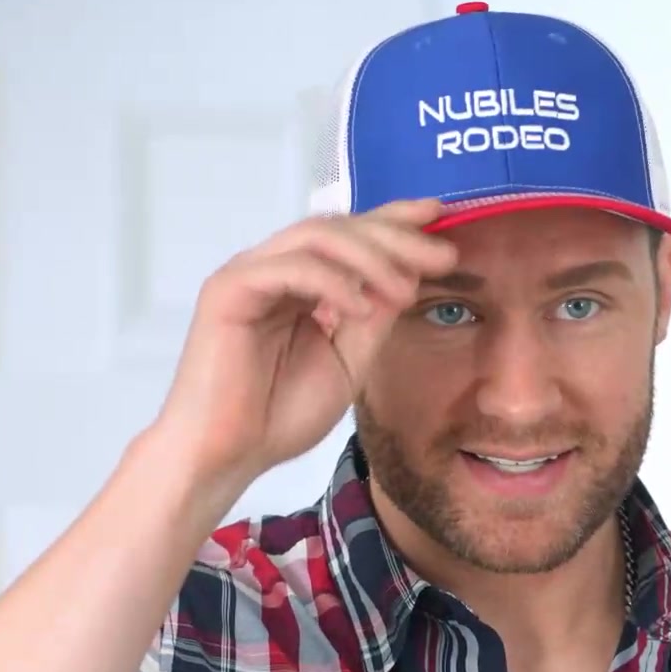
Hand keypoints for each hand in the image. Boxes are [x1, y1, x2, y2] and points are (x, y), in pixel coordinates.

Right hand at [151, 197, 456, 489]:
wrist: (229, 455)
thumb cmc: (279, 415)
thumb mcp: (349, 360)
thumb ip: (374, 317)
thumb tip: (409, 273)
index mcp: (301, 284)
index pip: (349, 237)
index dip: (394, 221)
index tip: (440, 217)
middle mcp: (274, 269)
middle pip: (338, 227)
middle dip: (395, 237)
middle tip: (441, 255)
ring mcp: (249, 275)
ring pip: (316, 237)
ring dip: (370, 257)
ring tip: (405, 289)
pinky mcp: (228, 289)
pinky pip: (289, 268)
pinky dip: (331, 282)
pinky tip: (360, 309)